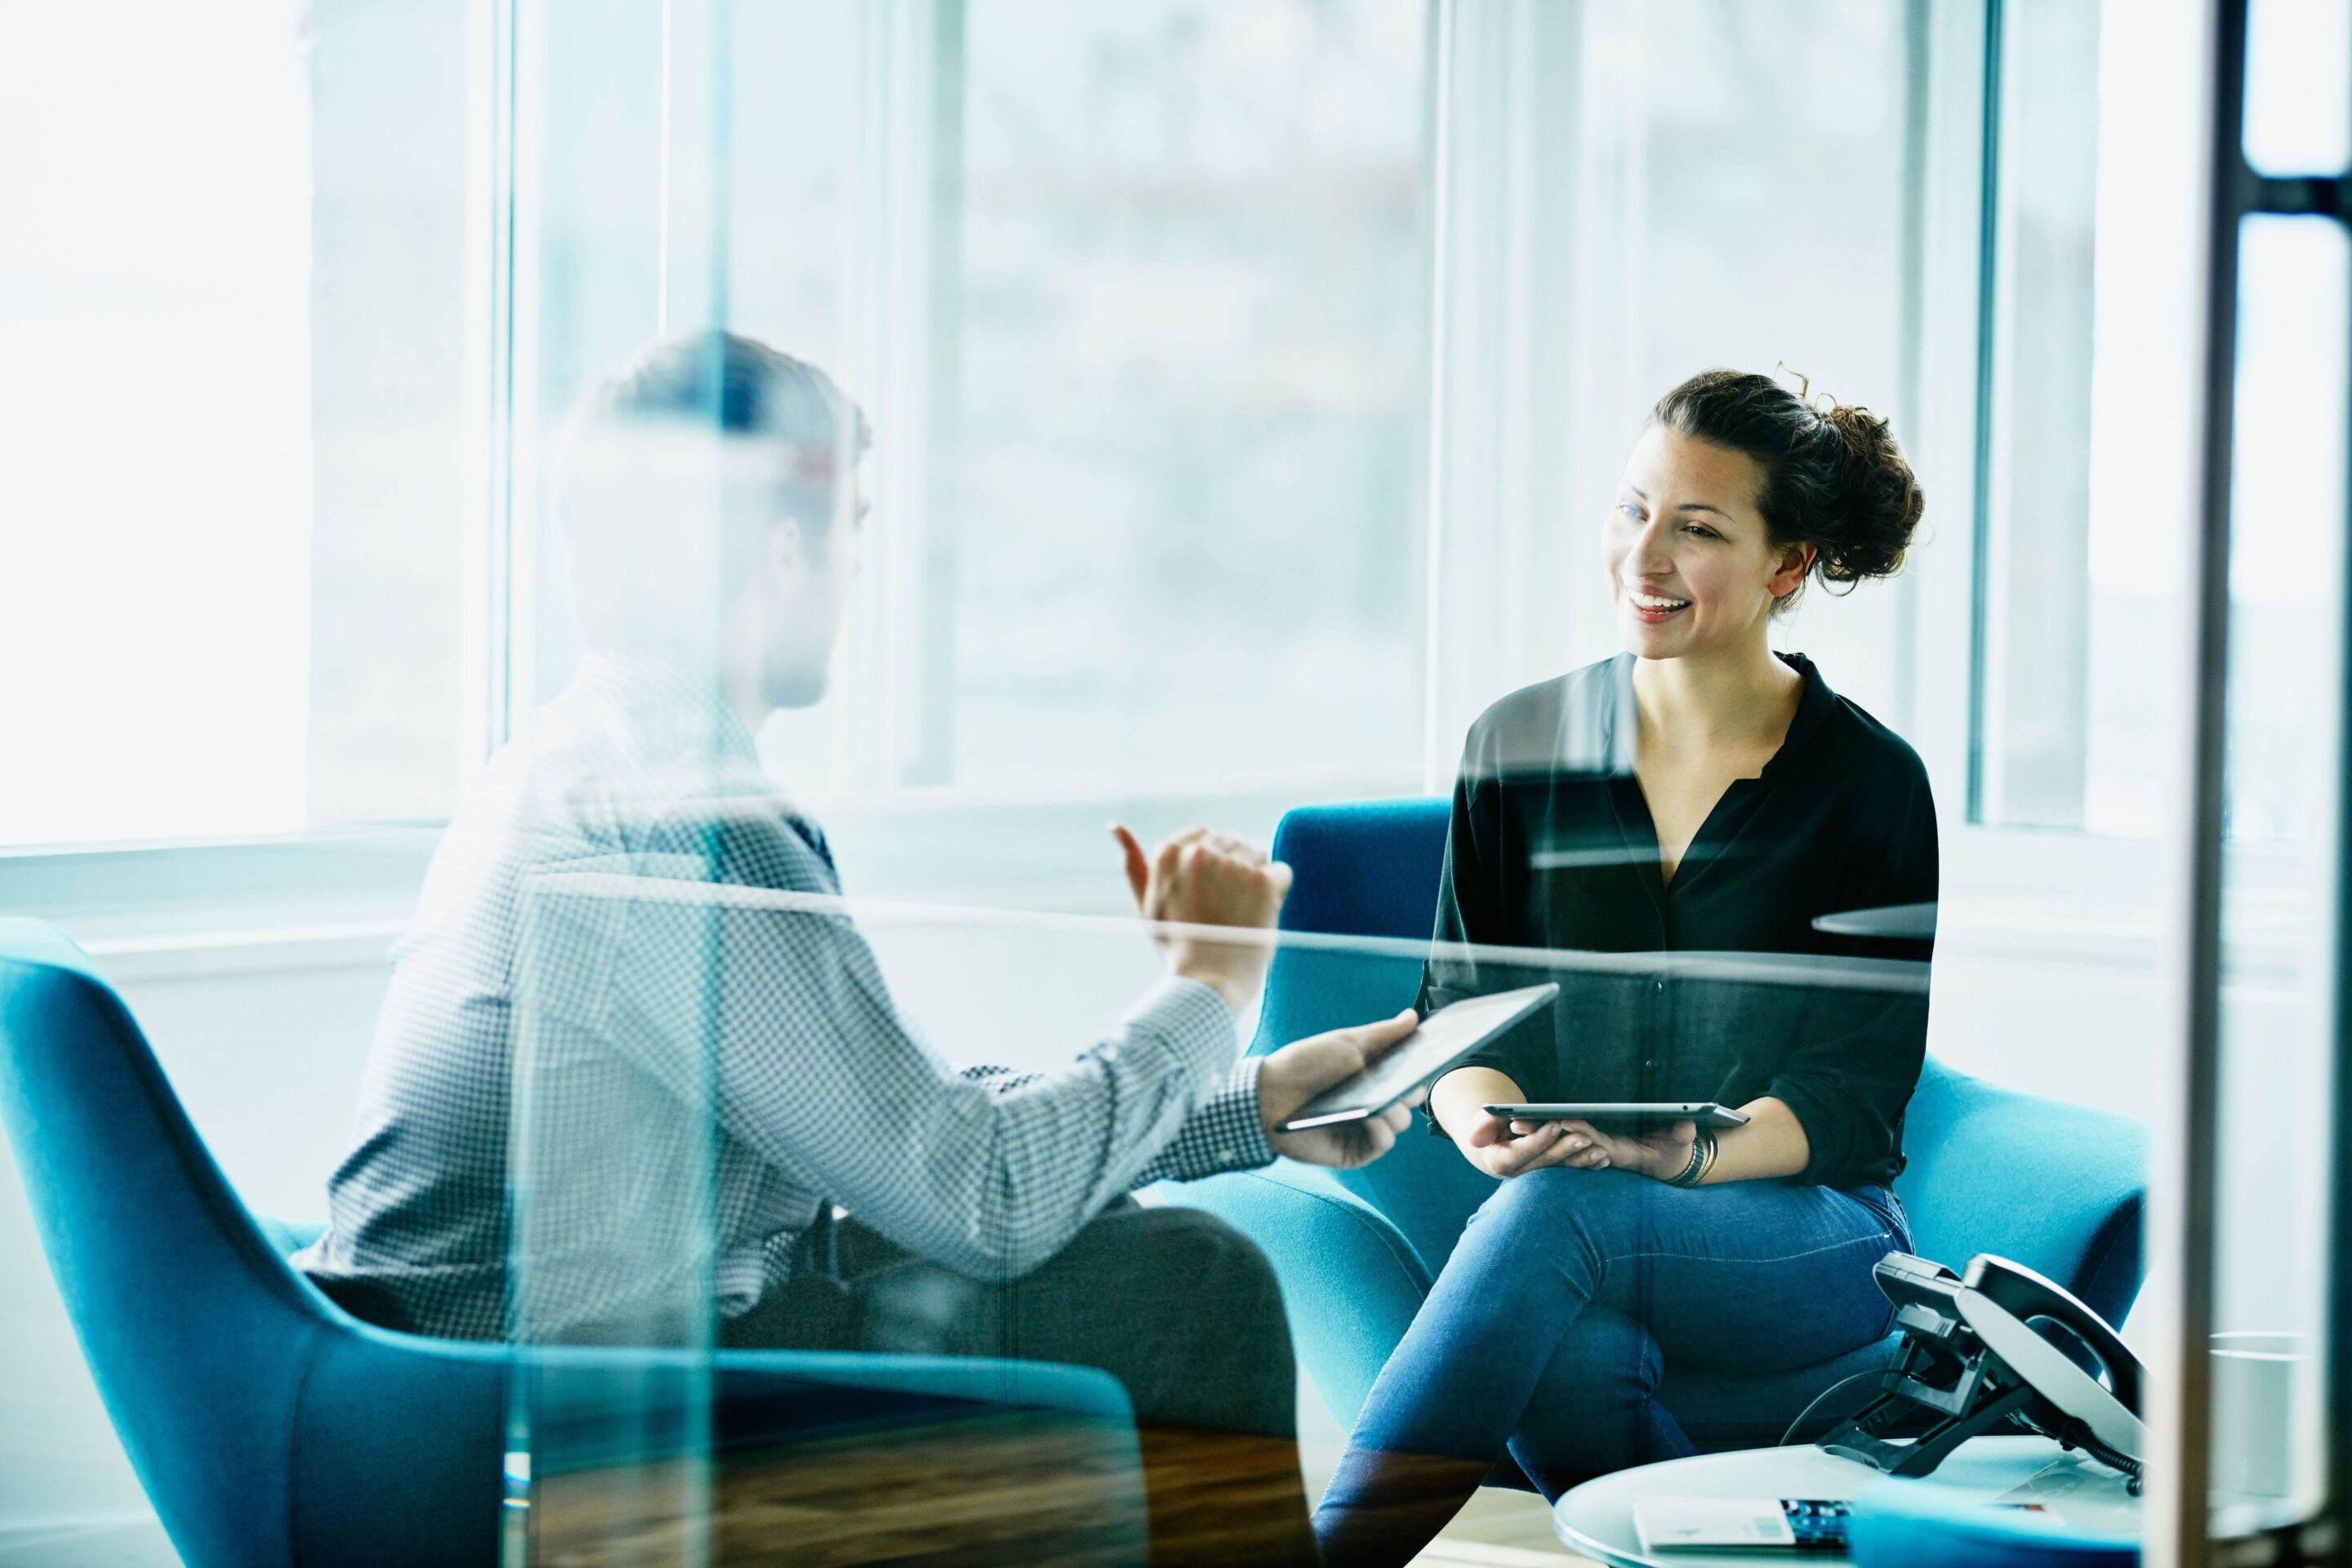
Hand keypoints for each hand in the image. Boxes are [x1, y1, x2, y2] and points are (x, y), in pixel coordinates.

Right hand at [1111, 823, 1291, 1011]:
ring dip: (1255, 881)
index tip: (1209, 893)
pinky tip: (1259, 915)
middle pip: (1233, 842)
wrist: (1207, 982)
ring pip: (1258, 854)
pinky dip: (1276, 893)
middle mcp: (1199, 852)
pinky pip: (1281, 872)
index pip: (1205, 835)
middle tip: (1224, 910)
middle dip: (1234, 870)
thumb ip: (1134, 864)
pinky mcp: (1262, 881)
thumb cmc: (1177, 947)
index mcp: (1169, 853)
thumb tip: (1114, 825)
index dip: (1212, 864)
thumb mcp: (1147, 904)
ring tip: (1240, 914)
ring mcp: (1232, 865)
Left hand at [1257, 1010, 1423, 1168]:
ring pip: (1400, 1123)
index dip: (1420, 1069)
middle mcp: (1372, 1103)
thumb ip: (1383, 1034)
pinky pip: (1382, 1144)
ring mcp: (1364, 1128)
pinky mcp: (1354, 1151)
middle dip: (1411, 1091)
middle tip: (1406, 1083)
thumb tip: (1414, 1017)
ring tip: (1383, 1103)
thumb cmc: (1306, 1063)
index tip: (1430, 1059)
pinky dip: (1381, 1131)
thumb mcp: (1347, 1042)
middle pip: (1409, 1101)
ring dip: (1396, 1112)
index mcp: (1372, 1077)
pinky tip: (1371, 1118)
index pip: (1409, 1076)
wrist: (1269, 1094)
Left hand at [1498, 1116, 1697, 1181]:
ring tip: (1513, 1120)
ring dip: (1537, 1133)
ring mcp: (1592, 1151)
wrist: (1666, 1165)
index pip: (1593, 1140)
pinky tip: (1524, 1125)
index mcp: (1617, 1152)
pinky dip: (1544, 1135)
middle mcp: (1599, 1153)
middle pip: (1567, 1141)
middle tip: (1517, 1121)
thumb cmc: (1672, 1153)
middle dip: (1544, 1132)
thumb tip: (1687, 1124)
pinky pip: (1561, 1144)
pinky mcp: (1588, 1149)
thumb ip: (1681, 1135)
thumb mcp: (1679, 1146)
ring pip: (1559, 1143)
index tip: (1557, 1121)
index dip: (1576, 1130)